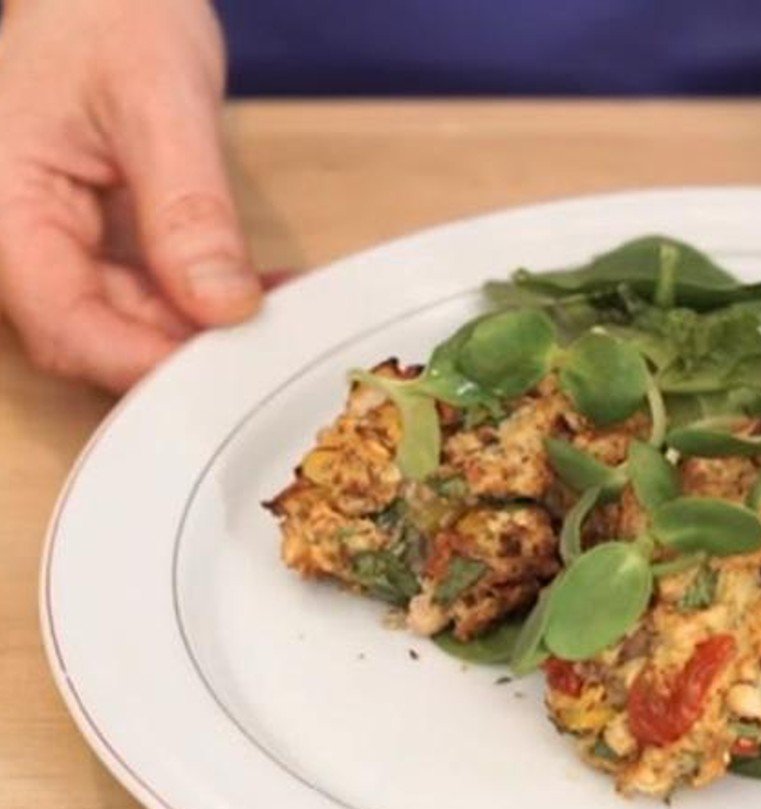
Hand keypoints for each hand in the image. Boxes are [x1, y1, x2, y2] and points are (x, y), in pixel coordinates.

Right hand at [0, 0, 259, 390]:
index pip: (64, 324)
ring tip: (284, 309)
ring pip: (132, 325)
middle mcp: (21, 237)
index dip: (143, 364)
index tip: (224, 373)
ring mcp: (59, 244)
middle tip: (272, 348)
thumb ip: (188, 211)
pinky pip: (153, 295)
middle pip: (97, 338)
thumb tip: (222, 307)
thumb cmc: (109, 14)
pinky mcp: (99, 242)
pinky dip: (210, 301)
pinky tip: (266, 290)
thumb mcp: (158, 104)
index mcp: (3, 207)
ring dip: (207, 330)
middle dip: (186, 352)